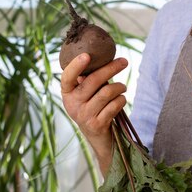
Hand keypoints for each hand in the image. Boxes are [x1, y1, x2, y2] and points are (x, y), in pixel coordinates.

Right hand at [60, 53, 127, 173]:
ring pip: (107, 92)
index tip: (87, 55)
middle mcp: (73, 104)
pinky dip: (122, 99)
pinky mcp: (97, 124)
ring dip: (120, 87)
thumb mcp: (86, 94)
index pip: (67, 77)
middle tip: (124, 62)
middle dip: (111, 68)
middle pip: (93, 81)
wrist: (96, 136)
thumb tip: (104, 58)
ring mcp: (84, 116)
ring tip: (123, 87)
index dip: (76, 66)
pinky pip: (115, 105)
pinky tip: (121, 99)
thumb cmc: (92, 106)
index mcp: (67, 93)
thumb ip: (90, 79)